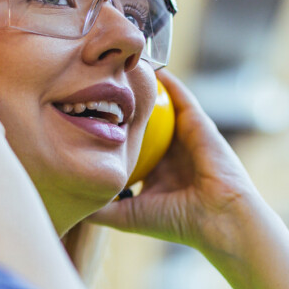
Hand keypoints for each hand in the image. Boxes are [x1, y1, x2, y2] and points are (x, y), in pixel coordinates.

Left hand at [89, 70, 260, 256]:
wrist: (218, 217)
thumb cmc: (176, 221)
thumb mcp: (129, 215)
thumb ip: (102, 207)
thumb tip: (70, 202)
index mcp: (156, 172)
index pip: (130, 149)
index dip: (110, 136)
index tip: (85, 121)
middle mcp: (170, 152)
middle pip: (143, 124)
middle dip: (123, 109)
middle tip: (97, 88)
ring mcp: (186, 136)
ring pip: (160, 107)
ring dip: (143, 90)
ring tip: (118, 71)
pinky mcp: (199, 123)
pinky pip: (181, 96)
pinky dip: (166, 82)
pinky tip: (147, 67)